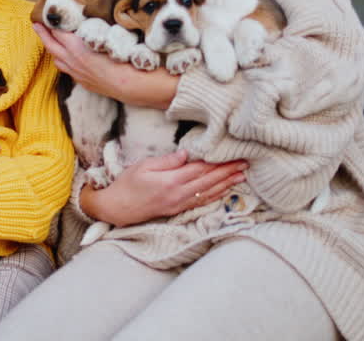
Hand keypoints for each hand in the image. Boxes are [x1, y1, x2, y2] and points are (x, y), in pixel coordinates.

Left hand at [36, 23, 177, 109]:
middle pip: (51, 45)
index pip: (58, 32)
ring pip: (57, 59)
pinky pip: (66, 69)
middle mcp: (72, 60)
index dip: (51, 24)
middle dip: (43, 34)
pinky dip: (62, 60)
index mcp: (77, 47)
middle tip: (37, 24)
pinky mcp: (82, 81)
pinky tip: (66, 57)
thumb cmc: (123, 58)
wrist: (131, 85)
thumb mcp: (109, 38)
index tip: (46, 16)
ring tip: (50, 40)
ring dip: (52, 48)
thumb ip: (94, 31)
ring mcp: (76, 72)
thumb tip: (88, 21)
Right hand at [80, 150, 246, 226]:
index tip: (233, 156)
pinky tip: (224, 191)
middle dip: (228, 172)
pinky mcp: (178, 209)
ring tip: (241, 176)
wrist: (118, 208)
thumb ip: (167, 161)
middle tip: (245, 164)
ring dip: (226, 184)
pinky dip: (216, 196)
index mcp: (171, 181)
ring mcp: (180, 204)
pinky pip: (201, 202)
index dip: (218, 163)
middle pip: (209, 181)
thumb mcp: (143, 166)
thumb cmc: (127, 184)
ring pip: (208, 193)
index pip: (200, 169)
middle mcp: (179, 194)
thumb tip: (187, 154)